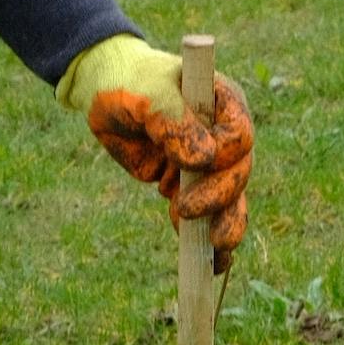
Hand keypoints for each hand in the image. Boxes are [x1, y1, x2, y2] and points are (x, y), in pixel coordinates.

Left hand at [59, 35, 252, 270]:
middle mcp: (221, 133)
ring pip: (228, 199)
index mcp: (222, 102)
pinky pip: (205, 214)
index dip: (224, 155)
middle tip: (186, 211)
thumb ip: (173, 122)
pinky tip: (209, 264)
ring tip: (217, 253)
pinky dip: (206, 238)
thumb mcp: (148, 93)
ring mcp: (207, 162)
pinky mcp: (187, 183)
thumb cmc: (130, 80)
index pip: (239, 136)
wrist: (104, 91)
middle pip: (237, 173)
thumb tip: (203, 160)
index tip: (197, 164)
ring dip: (224, 225)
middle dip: (219, 197)